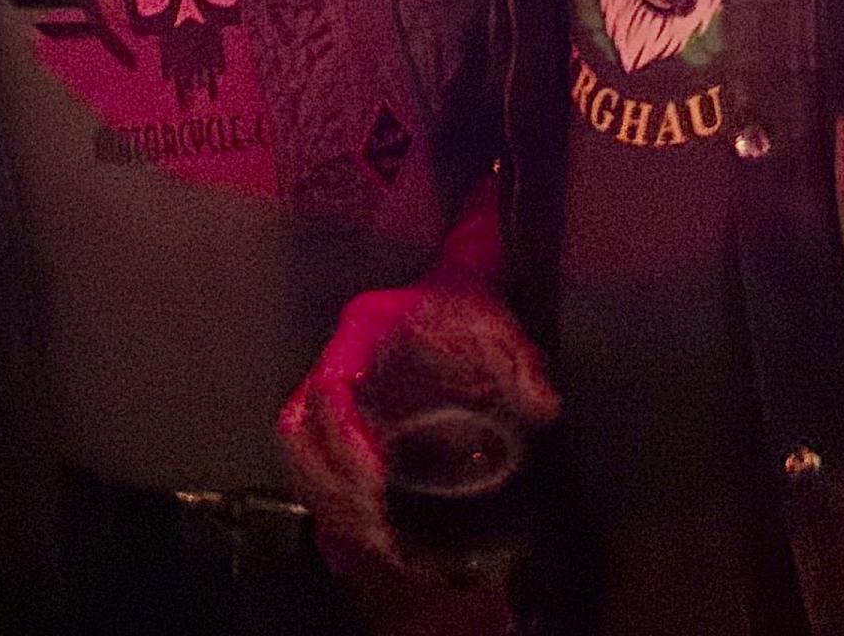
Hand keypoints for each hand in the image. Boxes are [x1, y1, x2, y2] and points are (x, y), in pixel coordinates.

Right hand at [280, 277, 556, 575]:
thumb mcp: (497, 322)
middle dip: (332, 483)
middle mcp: (340, 362)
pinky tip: (349, 555)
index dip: (343, 437)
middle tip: (374, 523)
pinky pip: (317, 472)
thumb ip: (521, 360)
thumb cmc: (465, 303)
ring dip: (330, 502)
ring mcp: (339, 396)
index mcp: (364, 331)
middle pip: (300, 429)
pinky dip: (329, 515)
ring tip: (372, 542)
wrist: (456, 288)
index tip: (375, 477)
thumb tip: (542, 406)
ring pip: (301, 454)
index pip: (330, 387)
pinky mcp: (347, 425)